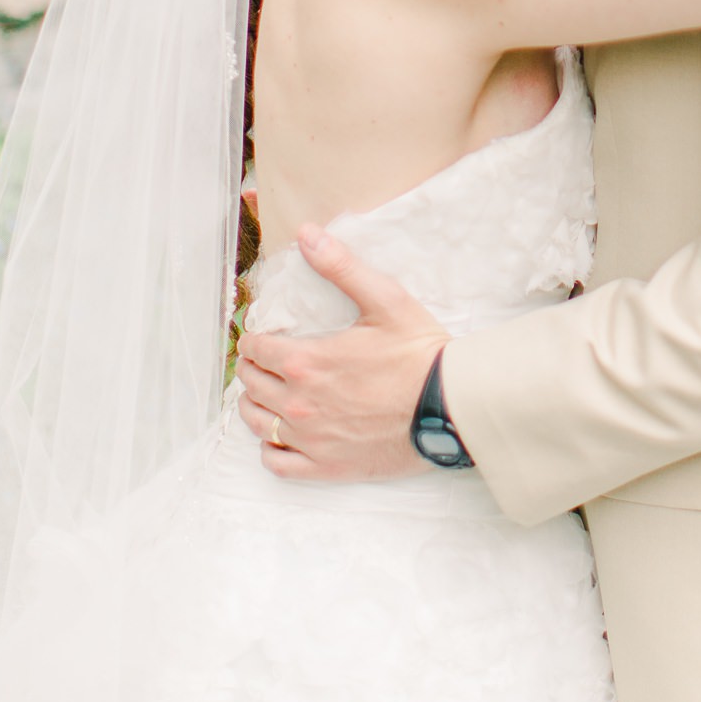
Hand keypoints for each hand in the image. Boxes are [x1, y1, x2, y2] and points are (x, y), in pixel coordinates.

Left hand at [236, 227, 444, 481]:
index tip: (259, 338)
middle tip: (262, 362)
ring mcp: (311, 439)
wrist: (448, 407)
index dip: (254, 340)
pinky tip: (280, 436)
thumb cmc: (418, 352)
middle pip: (252, 385)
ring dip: (254, 406)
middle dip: (252, 369)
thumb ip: (341, 266)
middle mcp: (299, 403)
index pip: (257, 350)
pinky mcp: (326, 466)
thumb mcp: (384, 299)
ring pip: (257, 423)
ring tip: (264, 394)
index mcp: (307, 361)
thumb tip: (306, 234)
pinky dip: (271, 448)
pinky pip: (278, 463)